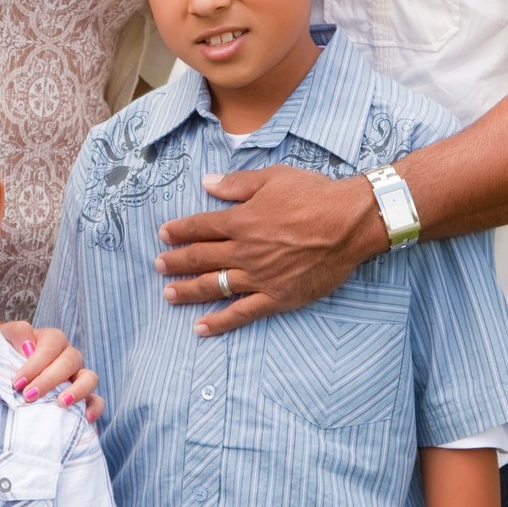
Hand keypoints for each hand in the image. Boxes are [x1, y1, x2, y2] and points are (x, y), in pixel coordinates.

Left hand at [1, 321, 102, 422]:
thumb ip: (16, 333)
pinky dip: (95, 407)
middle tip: (29, 396)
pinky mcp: (84, 395)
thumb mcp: (6, 336)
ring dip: (77, 391)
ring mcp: (79, 375)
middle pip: (69, 362)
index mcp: (52, 339)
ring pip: (90, 378)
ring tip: (61, 403)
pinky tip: (86, 417)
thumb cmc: (9, 352)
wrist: (11, 367)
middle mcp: (69, 355)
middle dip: (49, 380)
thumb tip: (28, 348)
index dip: (35, 365)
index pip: (50, 348)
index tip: (18, 382)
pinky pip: (97, 400)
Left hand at [154, 166, 380, 336]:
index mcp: (240, 221)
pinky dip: (220, 322)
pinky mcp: (277, 297)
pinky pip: (243, 313)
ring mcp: (259, 277)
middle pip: (200, 258)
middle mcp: (244, 251)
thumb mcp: (272, 178)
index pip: (199, 227)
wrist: (350, 223)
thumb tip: (206, 183)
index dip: (179, 231)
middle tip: (157, 266)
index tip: (163, 235)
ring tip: (169, 295)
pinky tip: (200, 328)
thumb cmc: (314, 195)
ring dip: (188, 291)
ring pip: (215, 286)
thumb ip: (236, 184)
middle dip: (175, 262)